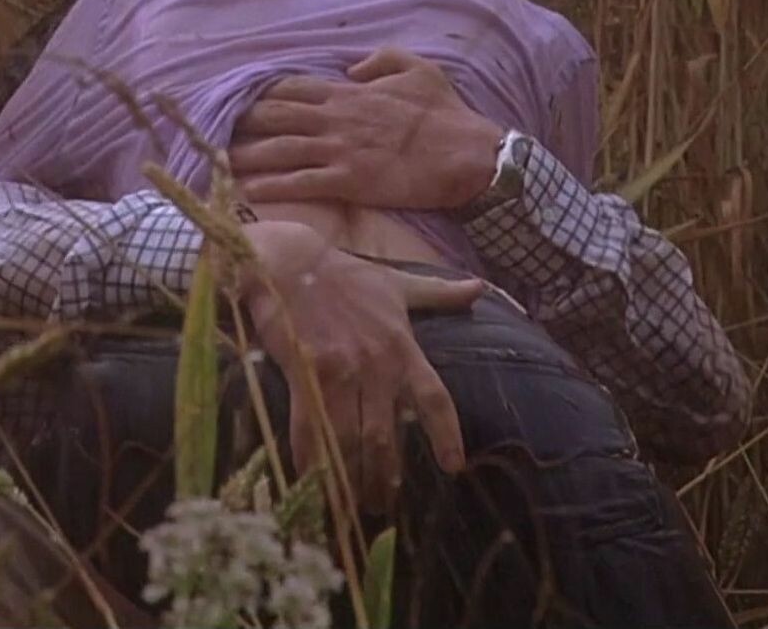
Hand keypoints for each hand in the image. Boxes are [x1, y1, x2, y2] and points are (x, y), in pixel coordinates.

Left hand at [231, 48, 505, 209]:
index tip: (238, 99)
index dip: (262, 93)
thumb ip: (381, 60)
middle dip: (242, 122)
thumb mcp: (418, 70)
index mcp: (350, 93)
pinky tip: (249, 192)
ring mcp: (340, 150)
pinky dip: (273, 187)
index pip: (294, 88)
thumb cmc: (447, 114)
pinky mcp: (349, 181)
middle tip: (211, 129)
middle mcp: (337, 119)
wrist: (468, 155)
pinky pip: (301, 183)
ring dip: (247, 156)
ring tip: (217, 162)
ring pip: (281, 150)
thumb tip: (350, 67)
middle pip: (276, 116)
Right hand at [239, 220, 482, 511]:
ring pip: (352, 439)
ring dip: (354, 478)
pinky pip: (310, 428)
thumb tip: (480, 287)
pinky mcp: (304, 375)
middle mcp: (376, 364)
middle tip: (384, 506)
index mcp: (402, 346)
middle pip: (387, 435)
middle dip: (386, 476)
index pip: (434, 398)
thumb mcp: (397, 283)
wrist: (288, 261)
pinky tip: (312, 483)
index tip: (453, 468)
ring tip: (354, 507)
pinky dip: (312, 460)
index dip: (445, 435)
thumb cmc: (344, 274)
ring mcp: (340, 372)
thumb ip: (438, 293)